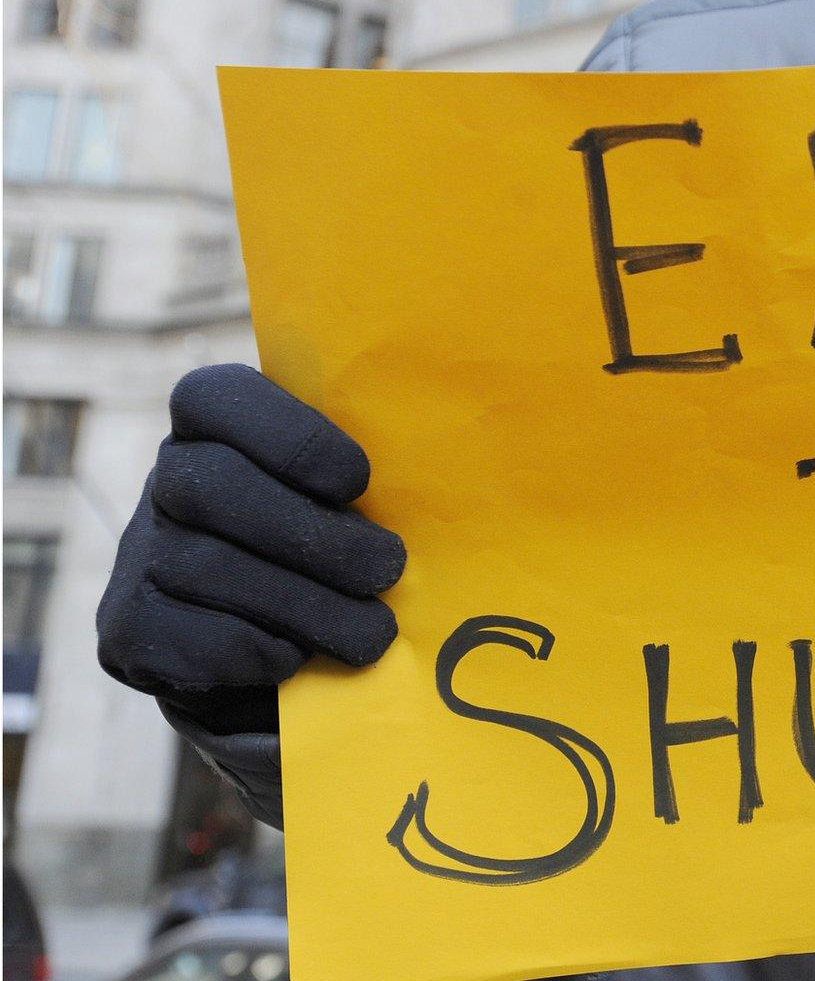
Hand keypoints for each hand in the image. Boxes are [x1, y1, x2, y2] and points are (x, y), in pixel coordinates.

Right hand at [97, 364, 404, 740]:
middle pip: (213, 488)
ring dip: (307, 606)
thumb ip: (360, 483)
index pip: (216, 397)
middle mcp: (164, 480)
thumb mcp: (345, 500)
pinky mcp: (129, 628)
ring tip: (373, 631)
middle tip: (387, 569)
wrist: (264, 645)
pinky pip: (192, 635)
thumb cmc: (328, 549)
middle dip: (313, 536)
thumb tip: (447, 481)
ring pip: (210, 568)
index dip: (289, 437)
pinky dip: (259, 649)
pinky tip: (298, 655)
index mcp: (213, 427)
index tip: (358, 481)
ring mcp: (138, 553)